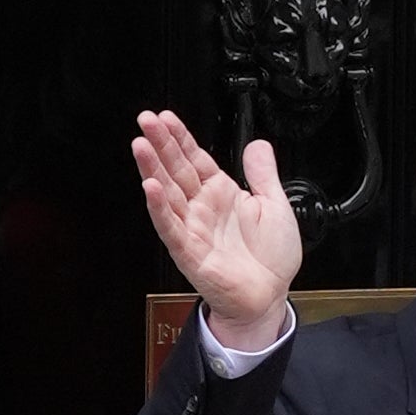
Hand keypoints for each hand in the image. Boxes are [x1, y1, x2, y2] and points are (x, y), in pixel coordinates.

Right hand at [135, 107, 302, 346]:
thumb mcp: (275, 205)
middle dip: (160, 144)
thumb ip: (263, 174)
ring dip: (152, 169)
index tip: (166, 117)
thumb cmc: (270, 259)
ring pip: (167, 194)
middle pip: (176, 169)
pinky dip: (160, 208)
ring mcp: (194, 229)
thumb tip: (258, 144)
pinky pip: (171, 227)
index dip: (180, 137)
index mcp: (221, 194)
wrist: (269, 297)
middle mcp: (203, 208)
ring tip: (140, 145)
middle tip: (145, 120)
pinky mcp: (190, 252)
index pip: (195, 158)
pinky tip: (151, 188)